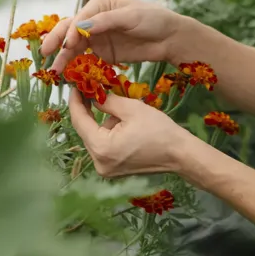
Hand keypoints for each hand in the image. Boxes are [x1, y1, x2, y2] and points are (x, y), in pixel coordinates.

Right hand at [41, 0, 182, 76]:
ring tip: (55, 71)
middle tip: (46, 55)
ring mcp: (98, 38)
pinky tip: (68, 76)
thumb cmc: (154, 19)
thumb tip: (81, 26)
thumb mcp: (131, 16)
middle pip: (70, 30)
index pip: (80, 18)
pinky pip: (86, 60)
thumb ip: (106, 21)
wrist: (170, 39)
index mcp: (100, 5)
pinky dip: (76, 67)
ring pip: (75, 47)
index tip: (68, 45)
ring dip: (64, 58)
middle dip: (57, 42)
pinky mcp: (103, 54)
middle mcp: (94, 20)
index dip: (71, 31)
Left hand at [68, 88, 192, 176]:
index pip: (79, 121)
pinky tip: (122, 125)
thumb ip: (106, 101)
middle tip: (91, 90)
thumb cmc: (158, 130)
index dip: (75, 101)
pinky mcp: (112, 170)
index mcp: (101, 147)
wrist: (179, 154)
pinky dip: (107, 133)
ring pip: (94, 138)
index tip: (75, 85)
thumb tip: (91, 94)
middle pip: (85, 131)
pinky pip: (103, 146)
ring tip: (120, 111)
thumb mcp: (131, 109)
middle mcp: (98, 162)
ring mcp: (105, 169)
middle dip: (88, 111)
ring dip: (101, 122)